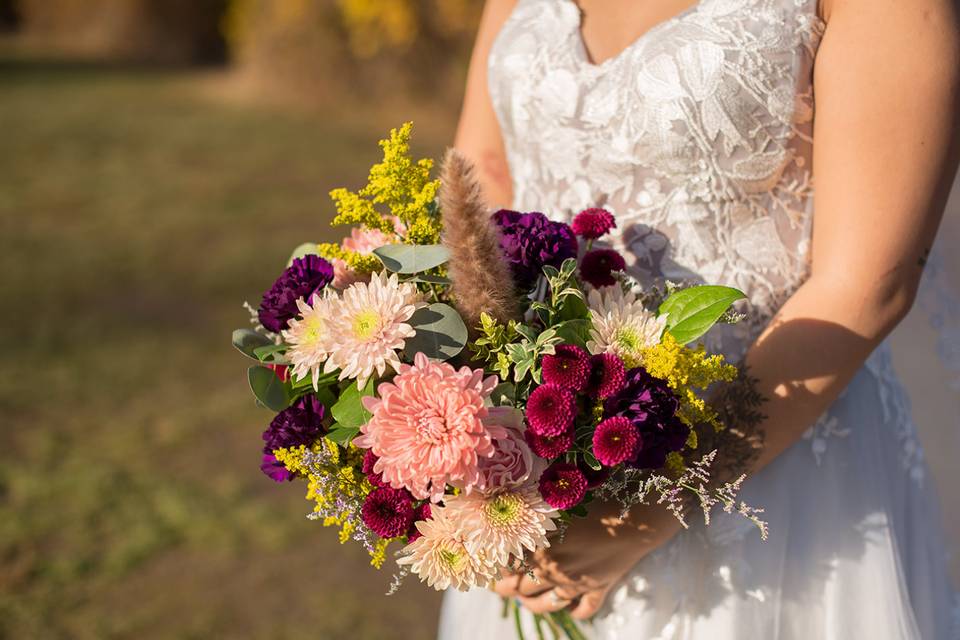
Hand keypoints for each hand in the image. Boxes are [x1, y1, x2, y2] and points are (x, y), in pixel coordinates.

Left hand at [493, 500, 681, 618]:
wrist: (634, 519)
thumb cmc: (593, 501)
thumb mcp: (555, 502)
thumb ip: (531, 510)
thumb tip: (506, 505)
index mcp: (537, 548)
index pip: (506, 566)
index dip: (495, 566)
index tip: (489, 563)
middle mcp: (552, 571)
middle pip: (520, 589)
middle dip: (506, 588)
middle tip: (500, 586)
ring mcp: (575, 584)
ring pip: (546, 605)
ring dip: (533, 605)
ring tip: (524, 601)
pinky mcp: (598, 589)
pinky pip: (584, 610)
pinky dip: (576, 612)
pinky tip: (571, 610)